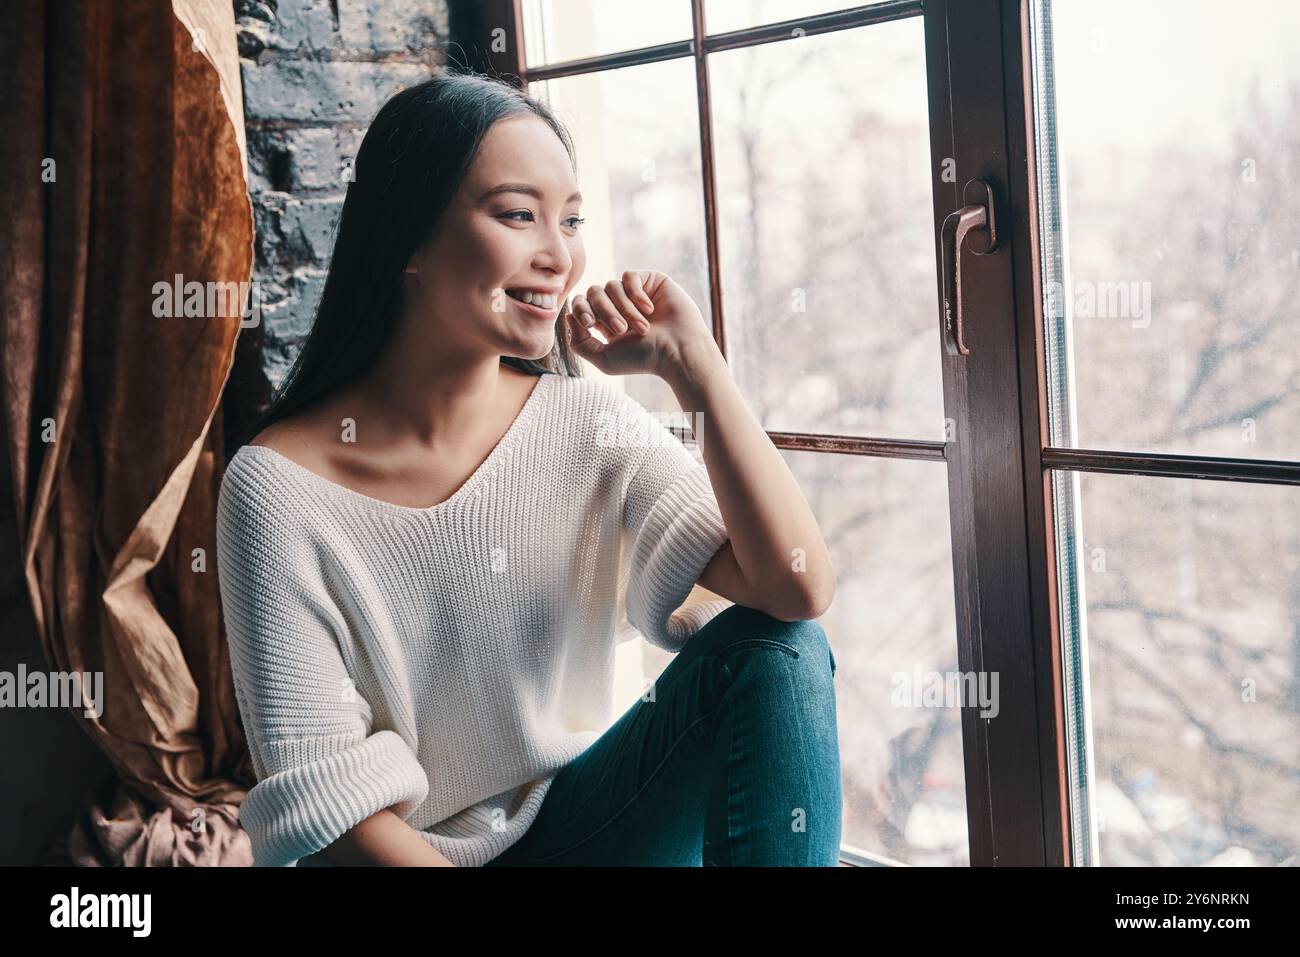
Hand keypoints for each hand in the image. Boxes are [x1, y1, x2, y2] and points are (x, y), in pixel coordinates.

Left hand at [564, 270, 714, 378]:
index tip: (590, 324)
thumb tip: (569, 317)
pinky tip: (649, 309)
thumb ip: (579, 343)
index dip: (581, 310)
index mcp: (606, 322)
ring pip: (611, 286)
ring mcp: (635, 291)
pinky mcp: (651, 280)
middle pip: (593, 292)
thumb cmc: (644, 358)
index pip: (581, 304)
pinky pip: (629, 276)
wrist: (677, 351)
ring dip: (624, 308)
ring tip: (641, 327)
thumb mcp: (604, 359)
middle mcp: (619, 305)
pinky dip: (635, 293)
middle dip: (604, 311)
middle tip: (621, 330)